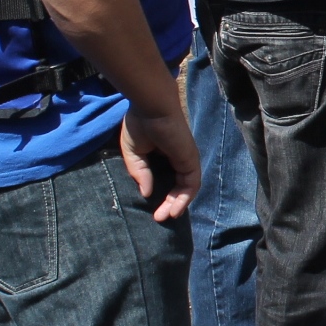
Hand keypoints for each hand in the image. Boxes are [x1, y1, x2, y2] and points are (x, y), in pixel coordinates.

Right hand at [120, 104, 200, 221]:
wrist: (151, 108)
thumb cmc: (140, 124)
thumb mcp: (134, 154)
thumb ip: (140, 173)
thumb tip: (146, 193)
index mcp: (165, 155)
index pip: (167, 180)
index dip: (161, 195)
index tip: (152, 210)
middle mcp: (179, 159)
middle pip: (179, 187)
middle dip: (169, 204)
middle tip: (158, 217)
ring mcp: (187, 159)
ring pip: (187, 188)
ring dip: (177, 204)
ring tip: (164, 217)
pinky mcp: (191, 160)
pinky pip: (192, 184)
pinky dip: (185, 198)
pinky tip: (174, 210)